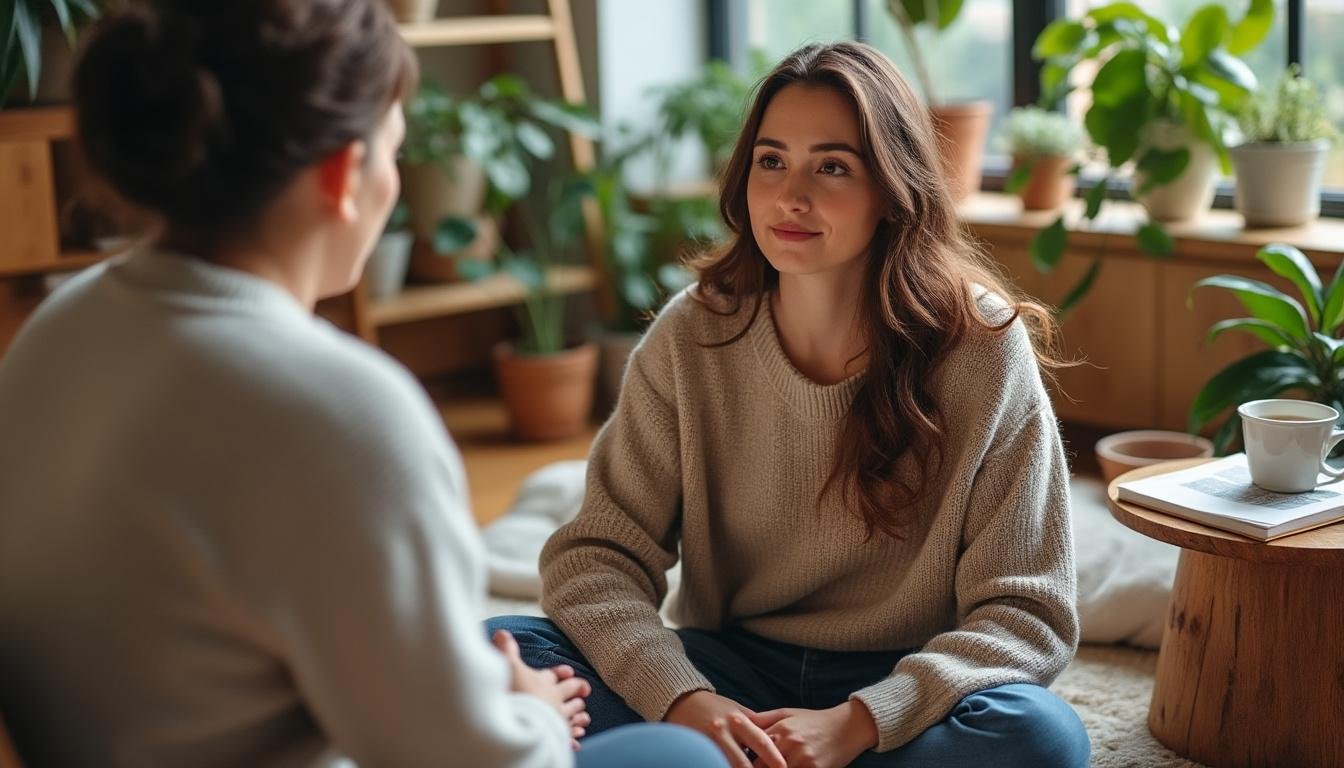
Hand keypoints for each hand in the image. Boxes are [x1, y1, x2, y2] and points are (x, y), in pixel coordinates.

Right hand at [493, 630, 590, 748]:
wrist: (524, 723)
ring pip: (574, 714)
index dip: (560, 673)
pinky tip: (578, 740)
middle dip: (576, 691)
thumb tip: (502, 632)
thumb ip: (506, 651)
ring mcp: (558, 719)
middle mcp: (555, 699)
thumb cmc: (516, 692)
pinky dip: (574, 737)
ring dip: (579, 714)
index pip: (554, 675)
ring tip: (584, 716)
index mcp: (544, 682)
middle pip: (570, 692)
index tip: (568, 672)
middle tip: (583, 691)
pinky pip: (570, 737)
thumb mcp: (508, 667)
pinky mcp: (558, 737)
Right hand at [663, 690, 785, 767]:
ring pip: (726, 766)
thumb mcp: (737, 710)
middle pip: (743, 763)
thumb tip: (779, 738)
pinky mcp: (696, 750)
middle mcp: (723, 731)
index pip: (761, 742)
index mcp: (738, 720)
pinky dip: (719, 767)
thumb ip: (755, 724)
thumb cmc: (714, 707)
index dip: (774, 758)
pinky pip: (710, 765)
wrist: (681, 701)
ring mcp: (707, 743)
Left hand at [747, 701, 877, 767]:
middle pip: (761, 765)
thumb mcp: (788, 713)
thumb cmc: (814, 721)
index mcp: (780, 729)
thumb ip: (763, 719)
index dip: (742, 758)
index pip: (752, 748)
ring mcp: (803, 758)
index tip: (734, 762)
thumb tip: (738, 721)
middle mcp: (789, 743)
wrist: (847, 727)